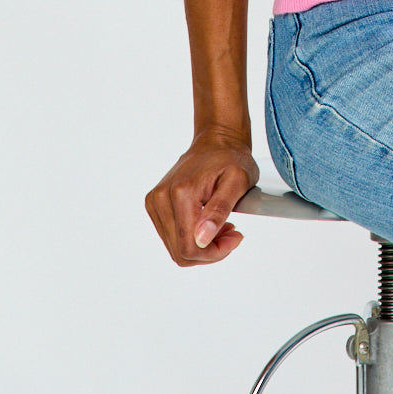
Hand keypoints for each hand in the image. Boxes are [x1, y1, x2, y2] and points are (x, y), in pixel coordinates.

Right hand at [146, 129, 258, 265]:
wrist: (217, 141)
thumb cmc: (230, 158)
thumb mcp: (237, 181)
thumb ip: (220, 210)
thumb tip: (202, 239)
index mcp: (181, 192)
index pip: (189, 247)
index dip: (214, 253)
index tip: (235, 237)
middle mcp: (161, 197)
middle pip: (179, 251)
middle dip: (209, 251)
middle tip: (231, 233)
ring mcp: (155, 201)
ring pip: (174, 247)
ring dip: (201, 245)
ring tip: (221, 226)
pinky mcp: (155, 204)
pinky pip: (171, 236)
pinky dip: (191, 237)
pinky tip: (208, 223)